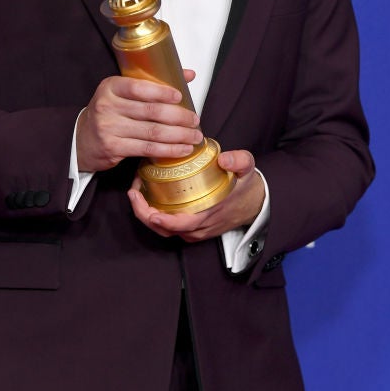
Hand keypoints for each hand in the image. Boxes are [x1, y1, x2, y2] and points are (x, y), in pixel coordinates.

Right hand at [76, 71, 202, 173]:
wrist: (82, 139)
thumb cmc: (109, 113)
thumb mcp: (123, 93)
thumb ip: (153, 83)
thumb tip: (188, 75)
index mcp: (111, 87)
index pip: (138, 87)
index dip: (161, 92)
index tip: (180, 96)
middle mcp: (107, 106)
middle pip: (150, 111)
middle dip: (178, 116)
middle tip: (195, 120)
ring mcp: (109, 128)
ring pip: (152, 132)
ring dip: (178, 135)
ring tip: (195, 136)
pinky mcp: (113, 148)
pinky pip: (147, 149)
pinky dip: (168, 150)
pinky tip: (182, 149)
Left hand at [127, 149, 264, 241]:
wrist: (256, 205)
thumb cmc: (246, 188)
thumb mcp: (247, 169)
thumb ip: (239, 161)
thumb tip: (225, 159)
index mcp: (207, 216)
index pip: (178, 224)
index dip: (157, 217)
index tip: (143, 202)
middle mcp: (197, 228)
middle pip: (162, 229)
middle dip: (143, 212)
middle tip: (133, 191)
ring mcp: (193, 231)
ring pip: (163, 229)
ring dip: (146, 213)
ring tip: (136, 191)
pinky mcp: (191, 229)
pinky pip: (168, 227)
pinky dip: (154, 215)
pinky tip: (148, 197)